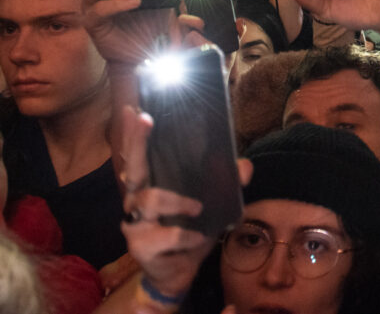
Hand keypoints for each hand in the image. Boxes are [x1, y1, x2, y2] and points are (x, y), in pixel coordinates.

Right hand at [117, 107, 247, 300]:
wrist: (179, 272)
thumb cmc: (190, 230)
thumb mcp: (212, 205)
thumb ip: (227, 185)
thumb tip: (245, 167)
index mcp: (152, 186)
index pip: (140, 156)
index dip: (135, 133)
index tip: (133, 108)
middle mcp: (137, 200)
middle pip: (134, 167)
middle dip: (138, 141)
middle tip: (146, 118)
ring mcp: (134, 223)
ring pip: (152, 198)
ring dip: (180, 202)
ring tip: (197, 209)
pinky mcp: (140, 246)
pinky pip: (166, 234)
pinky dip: (187, 236)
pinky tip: (197, 238)